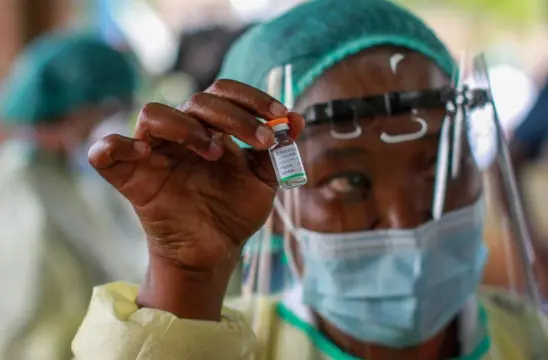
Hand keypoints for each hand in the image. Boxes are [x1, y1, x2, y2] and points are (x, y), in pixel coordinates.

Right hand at [88, 80, 304, 318]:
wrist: (214, 252)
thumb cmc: (234, 212)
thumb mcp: (263, 181)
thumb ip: (276, 152)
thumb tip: (298, 121)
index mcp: (212, 129)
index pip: (224, 94)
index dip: (253, 99)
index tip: (282, 118)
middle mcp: (182, 135)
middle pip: (197, 101)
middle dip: (235, 116)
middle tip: (261, 140)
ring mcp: (155, 154)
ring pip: (153, 114)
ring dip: (186, 126)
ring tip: (215, 152)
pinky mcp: (131, 179)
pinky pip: (106, 152)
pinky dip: (116, 146)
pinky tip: (146, 155)